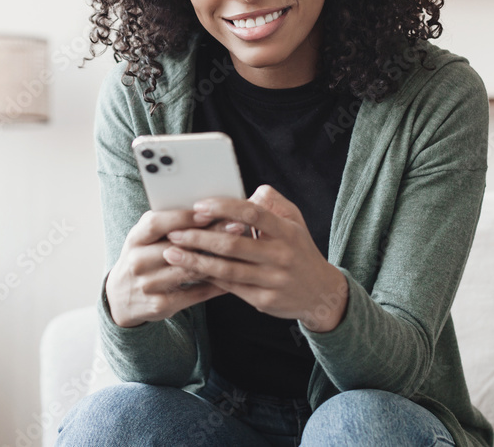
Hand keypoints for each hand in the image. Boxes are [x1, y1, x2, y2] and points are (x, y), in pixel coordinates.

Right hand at [105, 210, 246, 327]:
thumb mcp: (145, 239)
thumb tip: (206, 207)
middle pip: (177, 247)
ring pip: (188, 270)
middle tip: (237, 227)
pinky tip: (232, 278)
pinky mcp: (159, 306)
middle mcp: (137, 262)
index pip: (156, 224)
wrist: (121, 299)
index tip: (209, 211)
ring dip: (217, 260)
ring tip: (241, 250)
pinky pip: (193, 294)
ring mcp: (147, 286)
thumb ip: (168, 224)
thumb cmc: (143, 259)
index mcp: (134, 239)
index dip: (182, 217)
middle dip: (210, 236)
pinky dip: (214, 286)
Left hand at [162, 184, 348, 331]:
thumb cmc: (299, 250)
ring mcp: (273, 280)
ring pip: (227, 270)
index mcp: (287, 231)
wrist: (321, 292)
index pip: (252, 214)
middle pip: (233, 244)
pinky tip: (190, 270)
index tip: (199, 206)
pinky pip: (230, 287)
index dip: (223, 208)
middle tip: (175, 232)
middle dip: (199, 237)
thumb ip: (272, 201)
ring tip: (172, 253)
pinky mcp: (264, 300)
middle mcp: (281, 256)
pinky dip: (208, 278)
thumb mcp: (295, 220)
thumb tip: (245, 192)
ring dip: (196, 261)